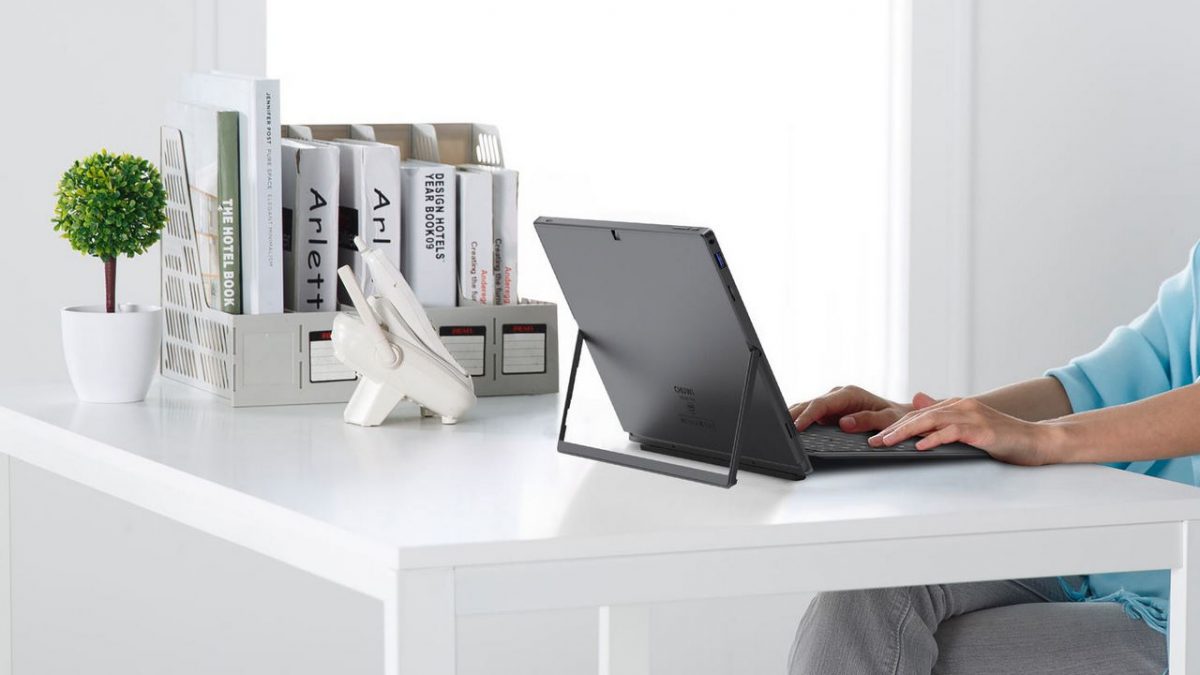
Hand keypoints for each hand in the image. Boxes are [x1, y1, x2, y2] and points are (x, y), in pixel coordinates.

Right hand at [789, 386, 938, 432]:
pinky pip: (810, 414)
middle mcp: (838, 395)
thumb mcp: (887, 420)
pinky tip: (788, 429)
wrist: (902, 416)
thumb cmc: (897, 418)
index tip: (796, 426)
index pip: (822, 404)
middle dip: (792, 414)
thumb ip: (867, 421)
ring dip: (793, 416)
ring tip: (776, 428)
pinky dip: (798, 420)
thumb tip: (845, 423)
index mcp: (849, 394)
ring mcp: (832, 403)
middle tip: (777, 427)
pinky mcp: (829, 411)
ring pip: (806, 407)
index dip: (808, 415)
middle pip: (809, 404)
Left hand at [868, 397, 1054, 465]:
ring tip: (887, 442)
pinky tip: (920, 446)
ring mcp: (972, 416)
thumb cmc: (1003, 436)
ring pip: (931, 420)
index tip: (876, 436)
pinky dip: (934, 439)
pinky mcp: (982, 430)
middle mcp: (962, 406)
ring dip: (906, 432)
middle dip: (893, 428)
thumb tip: (918, 402)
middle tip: (873, 440)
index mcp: (956, 405)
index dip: (895, 425)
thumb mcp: (968, 425)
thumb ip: (944, 416)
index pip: (919, 414)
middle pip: (920, 415)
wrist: (1036, 441)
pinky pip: (953, 432)